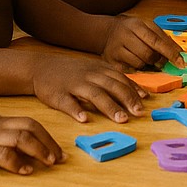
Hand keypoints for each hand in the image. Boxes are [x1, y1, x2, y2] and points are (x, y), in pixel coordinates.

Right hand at [0, 113, 61, 174]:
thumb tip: (18, 149)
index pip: (28, 122)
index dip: (46, 135)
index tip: (57, 149)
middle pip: (30, 126)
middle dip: (49, 142)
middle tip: (60, 158)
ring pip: (21, 137)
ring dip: (39, 150)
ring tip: (49, 163)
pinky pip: (2, 154)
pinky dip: (17, 162)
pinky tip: (25, 171)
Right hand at [29, 53, 145, 123]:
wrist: (42, 67)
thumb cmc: (73, 72)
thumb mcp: (94, 69)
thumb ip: (114, 79)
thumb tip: (139, 93)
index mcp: (99, 70)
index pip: (120, 79)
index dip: (133, 91)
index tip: (145, 103)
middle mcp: (89, 76)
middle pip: (111, 86)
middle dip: (127, 100)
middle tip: (139, 113)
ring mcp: (74, 85)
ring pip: (94, 95)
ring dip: (109, 107)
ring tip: (121, 119)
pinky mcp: (58, 95)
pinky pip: (68, 103)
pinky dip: (76, 110)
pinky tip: (84, 119)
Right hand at [101, 14, 186, 70]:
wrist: (108, 31)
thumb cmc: (133, 29)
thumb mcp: (148, 26)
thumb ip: (164, 38)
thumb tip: (179, 52)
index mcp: (136, 25)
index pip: (156, 41)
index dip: (170, 53)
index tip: (181, 63)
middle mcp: (125, 36)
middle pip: (148, 55)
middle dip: (158, 60)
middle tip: (160, 60)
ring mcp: (116, 49)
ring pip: (139, 64)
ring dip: (147, 64)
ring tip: (144, 57)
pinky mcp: (111, 61)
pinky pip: (130, 71)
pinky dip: (137, 69)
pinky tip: (135, 61)